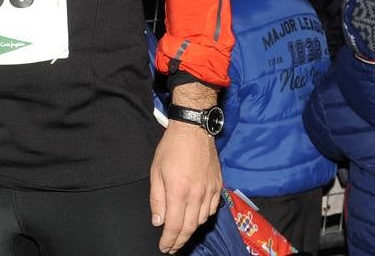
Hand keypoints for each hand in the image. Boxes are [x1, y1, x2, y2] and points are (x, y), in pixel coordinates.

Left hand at [150, 121, 222, 252]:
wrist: (193, 129)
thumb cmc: (171, 148)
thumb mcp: (155, 171)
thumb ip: (157, 199)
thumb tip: (158, 222)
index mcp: (178, 191)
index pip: (175, 225)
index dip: (169, 240)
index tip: (164, 248)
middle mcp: (196, 194)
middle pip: (190, 227)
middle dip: (180, 240)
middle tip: (172, 247)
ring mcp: (210, 190)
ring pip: (202, 220)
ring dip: (191, 229)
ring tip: (182, 232)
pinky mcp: (218, 185)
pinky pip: (212, 208)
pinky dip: (204, 216)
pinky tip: (196, 215)